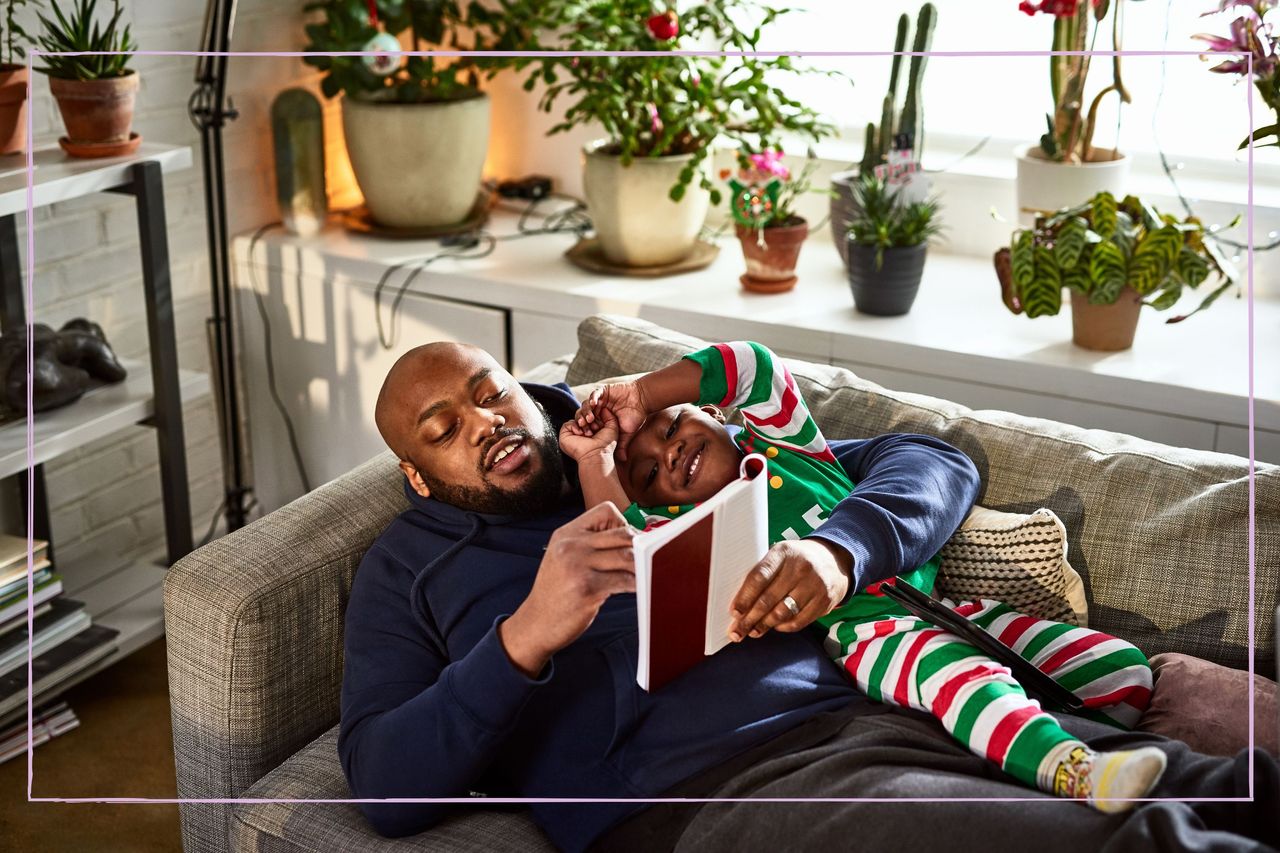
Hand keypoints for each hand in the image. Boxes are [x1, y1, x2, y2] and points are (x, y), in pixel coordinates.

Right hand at [500, 503, 636, 675]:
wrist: (536, 624)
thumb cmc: (557, 593)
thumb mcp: (565, 558)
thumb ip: (591, 545)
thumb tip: (634, 540)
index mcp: (566, 534)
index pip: (606, 512)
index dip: (624, 524)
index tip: (630, 542)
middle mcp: (570, 545)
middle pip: (622, 534)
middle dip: (641, 545)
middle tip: (650, 557)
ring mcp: (578, 566)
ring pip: (627, 556)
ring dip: (644, 566)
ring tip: (650, 573)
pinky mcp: (587, 588)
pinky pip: (624, 580)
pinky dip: (638, 584)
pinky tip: (641, 588)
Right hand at [558, 405, 619, 462]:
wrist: (596, 454)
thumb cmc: (605, 445)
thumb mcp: (612, 427)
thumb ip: (610, 416)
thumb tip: (603, 407)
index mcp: (594, 426)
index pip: (592, 412)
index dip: (595, 411)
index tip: (599, 417)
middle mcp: (584, 428)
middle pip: (583, 412)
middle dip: (589, 416)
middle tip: (594, 425)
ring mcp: (575, 431)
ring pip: (576, 416)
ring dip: (583, 422)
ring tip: (589, 433)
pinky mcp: (565, 433)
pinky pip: (568, 423)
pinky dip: (575, 426)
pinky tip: (580, 434)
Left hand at [574, 382, 648, 459]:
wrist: (642, 401)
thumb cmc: (635, 416)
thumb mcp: (627, 434)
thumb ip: (622, 445)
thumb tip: (623, 459)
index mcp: (600, 419)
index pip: (587, 424)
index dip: (584, 429)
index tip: (582, 436)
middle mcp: (598, 409)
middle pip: (584, 414)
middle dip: (582, 420)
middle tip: (582, 426)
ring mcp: (600, 399)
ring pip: (587, 404)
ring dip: (586, 411)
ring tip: (589, 418)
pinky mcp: (603, 391)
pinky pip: (595, 394)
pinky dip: (593, 398)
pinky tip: (594, 404)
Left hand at [727, 539, 852, 641]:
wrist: (834, 560)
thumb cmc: (796, 560)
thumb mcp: (781, 555)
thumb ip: (763, 573)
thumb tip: (740, 604)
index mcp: (783, 552)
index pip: (759, 577)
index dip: (744, 597)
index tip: (734, 613)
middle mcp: (800, 567)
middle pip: (769, 599)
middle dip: (750, 618)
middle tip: (737, 631)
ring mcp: (815, 585)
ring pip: (782, 613)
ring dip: (764, 625)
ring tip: (753, 631)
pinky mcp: (824, 601)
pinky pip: (798, 621)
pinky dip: (783, 627)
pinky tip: (774, 627)